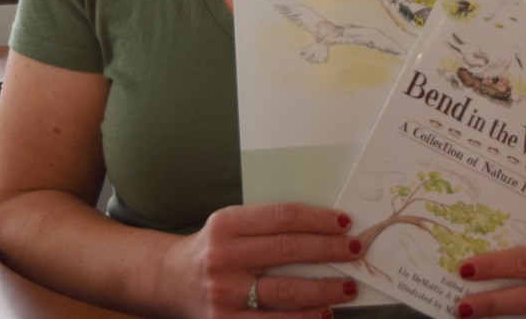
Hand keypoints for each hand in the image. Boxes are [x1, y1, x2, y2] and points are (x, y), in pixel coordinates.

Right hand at [161, 202, 364, 318]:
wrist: (169, 280)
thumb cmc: (211, 249)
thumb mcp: (230, 225)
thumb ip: (268, 226)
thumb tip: (324, 231)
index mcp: (226, 224)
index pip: (282, 217)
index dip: (318, 219)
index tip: (344, 223)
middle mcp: (223, 257)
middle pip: (288, 250)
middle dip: (329, 250)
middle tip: (356, 251)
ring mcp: (224, 293)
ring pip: (285, 291)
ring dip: (323, 289)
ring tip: (347, 287)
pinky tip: (323, 314)